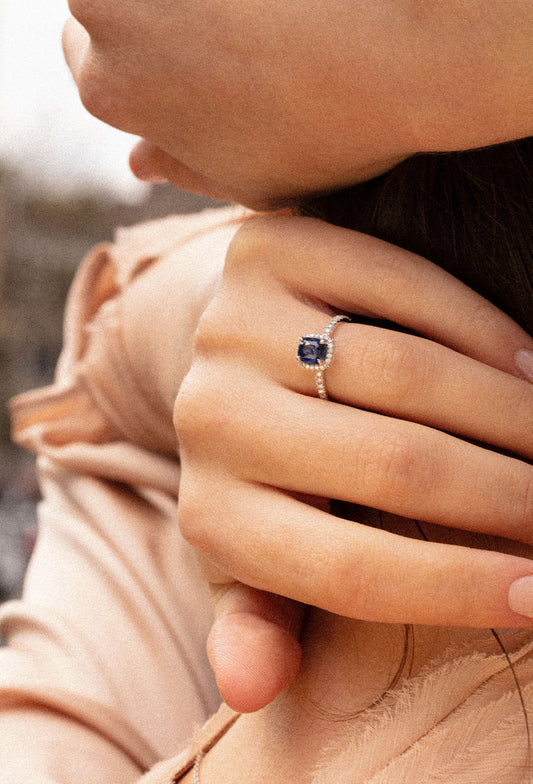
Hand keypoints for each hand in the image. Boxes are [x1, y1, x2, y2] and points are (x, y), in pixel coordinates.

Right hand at [64, 0, 532, 208]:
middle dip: (145, 20)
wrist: (400, 41)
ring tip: (255, 10)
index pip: (91, 66)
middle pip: (100, 5)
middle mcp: (98, 5)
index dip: (143, 70)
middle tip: (219, 37)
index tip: (191, 70)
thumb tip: (139, 162)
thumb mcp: (249, 179)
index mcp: (106, 88)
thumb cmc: (325, 131)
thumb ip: (185, 167)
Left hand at [174, 214, 532, 709]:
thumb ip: (260, 614)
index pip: (352, 573)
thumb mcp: (250, 550)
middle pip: (394, 467)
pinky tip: (523, 364)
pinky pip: (401, 287)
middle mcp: (211, 415)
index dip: (462, 589)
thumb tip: (252, 689)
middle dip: (509, 495)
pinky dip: (478, 325)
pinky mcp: (272, 249)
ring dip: (507, 411)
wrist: (220, 348)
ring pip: (407, 373)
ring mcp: (236, 323)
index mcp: (212, 513)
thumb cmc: (259, 466)